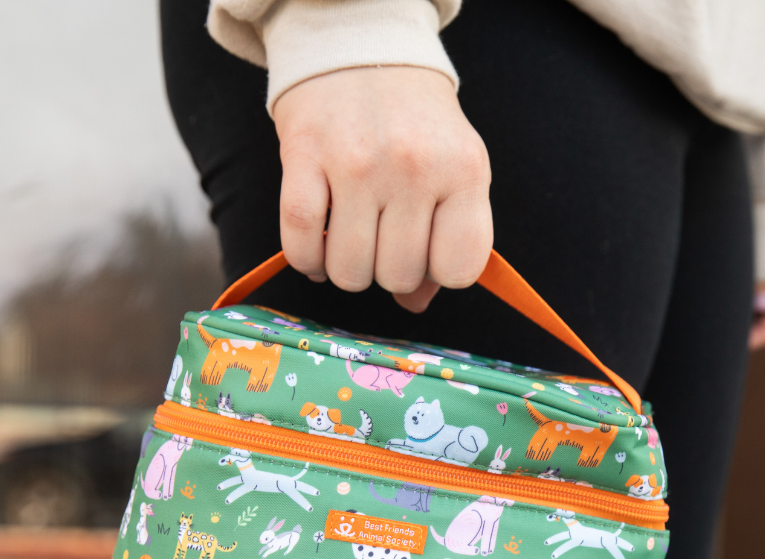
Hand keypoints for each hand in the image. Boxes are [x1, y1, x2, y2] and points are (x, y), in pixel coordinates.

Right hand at [273, 66, 492, 312]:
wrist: (361, 48)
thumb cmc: (414, 125)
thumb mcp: (453, 171)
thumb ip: (448, 239)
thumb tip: (416, 304)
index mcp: (464, 171)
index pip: (460, 268)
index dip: (438, 272)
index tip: (426, 251)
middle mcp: (414, 167)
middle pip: (399, 276)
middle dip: (388, 270)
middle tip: (381, 238)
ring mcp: (357, 163)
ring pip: (350, 271)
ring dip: (346, 269)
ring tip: (349, 239)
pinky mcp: (304, 158)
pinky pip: (301, 244)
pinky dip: (307, 261)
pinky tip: (316, 250)